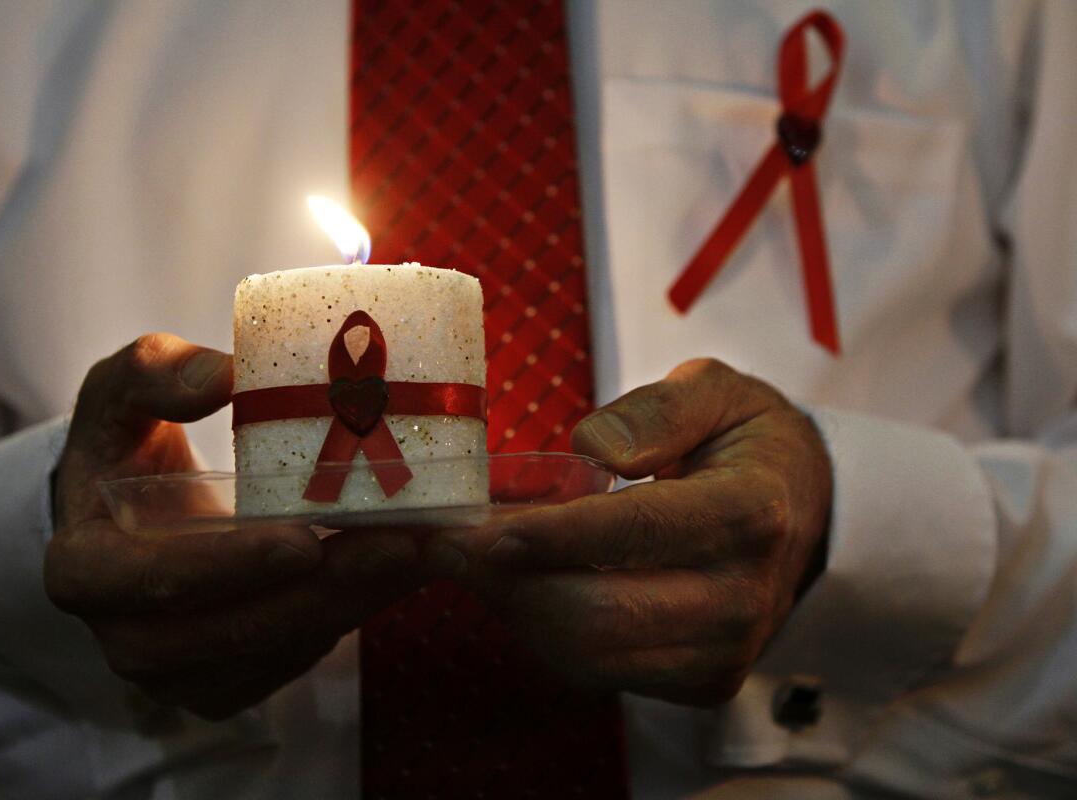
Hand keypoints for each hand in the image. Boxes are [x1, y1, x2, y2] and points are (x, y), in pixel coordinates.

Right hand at [46, 333, 426, 719]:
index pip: (145, 582)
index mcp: (84, 568)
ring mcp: (176, 670)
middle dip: (318, 592)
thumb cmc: (127, 440)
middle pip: (225, 632)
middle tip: (397, 545)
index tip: (302, 539)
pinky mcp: (229, 680)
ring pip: (273, 652)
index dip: (224, 567)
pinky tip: (401, 568)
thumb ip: (158, 374)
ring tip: (419, 551)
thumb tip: (222, 375)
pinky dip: (351, 614)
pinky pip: (294, 660)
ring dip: (352, 605)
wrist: (133, 507)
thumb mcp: (123, 391)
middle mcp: (125, 635)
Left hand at [429, 359, 831, 705]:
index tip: (479, 529)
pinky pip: (598, 672)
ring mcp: (724, 653)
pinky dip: (543, 632)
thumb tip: (594, 446)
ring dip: (514, 610)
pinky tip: (523, 585)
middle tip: (445, 544)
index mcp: (750, 513)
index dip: (550, 536)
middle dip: (507, 583)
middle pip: (599, 616)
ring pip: (588, 657)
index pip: (637, 532)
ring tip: (474, 560)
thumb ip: (660, 408)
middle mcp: (742, 598)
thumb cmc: (748, 443)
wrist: (807, 513)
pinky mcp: (701, 683)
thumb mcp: (719, 391)